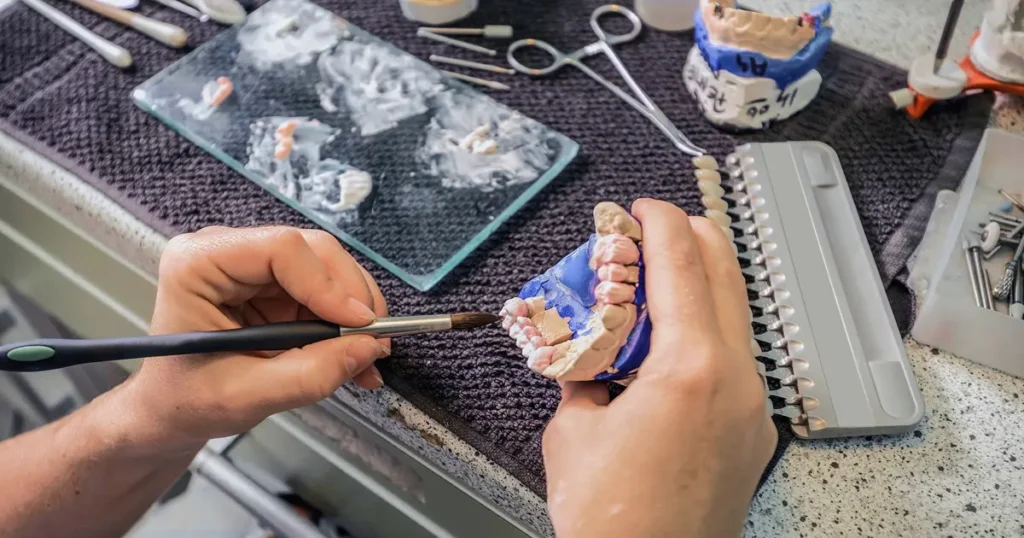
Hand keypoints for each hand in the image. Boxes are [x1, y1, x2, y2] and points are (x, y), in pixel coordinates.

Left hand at [118, 226, 389, 454]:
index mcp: (198, 264)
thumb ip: (308, 374)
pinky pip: (327, 290)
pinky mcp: (277, 284)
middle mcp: (228, 250)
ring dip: (355, 311)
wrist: (172, 410)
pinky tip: (356, 355)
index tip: (358, 325)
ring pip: (328, 268)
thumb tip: (368, 349)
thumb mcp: (246, 397)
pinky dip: (347, 322)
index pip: (281, 249)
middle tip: (374, 341)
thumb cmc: (187, 401)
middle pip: (312, 251)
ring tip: (368, 357)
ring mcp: (255, 265)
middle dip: (350, 296)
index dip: (328, 283)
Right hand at [542, 199, 776, 537]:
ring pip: (735, 317)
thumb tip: (592, 356)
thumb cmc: (612, 517)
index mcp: (690, 369)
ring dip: (700, 286)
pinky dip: (706, 332)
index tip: (644, 206)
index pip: (681, 266)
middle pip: (725, 277)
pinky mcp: (752, 433)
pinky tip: (671, 343)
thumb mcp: (573, 430)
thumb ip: (585, 376)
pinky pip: (734, 359)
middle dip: (691, 238)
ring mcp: (751, 407)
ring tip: (658, 283)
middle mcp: (735, 380)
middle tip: (655, 228)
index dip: (660, 223)